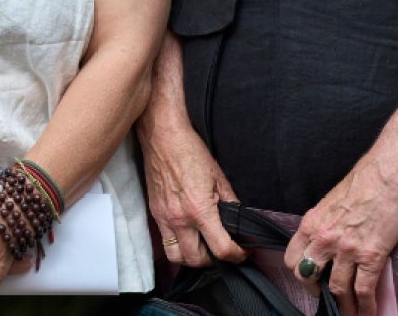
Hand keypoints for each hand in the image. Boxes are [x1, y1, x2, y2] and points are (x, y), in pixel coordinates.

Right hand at [140, 113, 246, 265]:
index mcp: (199, 210)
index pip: (221, 249)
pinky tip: (189, 234)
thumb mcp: (219, 177)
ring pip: (177, 257)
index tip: (243, 251)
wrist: (162, 136)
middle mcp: (179, 219)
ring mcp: (164, 217)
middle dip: (215, 260)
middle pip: (197, 260)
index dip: (237, 255)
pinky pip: (165, 241)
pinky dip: (179, 245)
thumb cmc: (191, 152)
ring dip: (192, 258)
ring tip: (204, 247)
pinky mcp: (155, 213)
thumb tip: (239, 222)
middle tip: (224, 250)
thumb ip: (230, 203)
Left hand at [284, 155, 397, 315]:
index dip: (300, 274)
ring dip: (342, 306)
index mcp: (311, 224)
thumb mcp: (330, 203)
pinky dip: (365, 307)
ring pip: (336, 289)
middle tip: (328, 299)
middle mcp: (324, 239)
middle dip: (317, 292)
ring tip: (348, 315)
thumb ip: (323, 225)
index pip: (293, 258)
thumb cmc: (362, 184)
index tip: (310, 280)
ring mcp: (346, 249)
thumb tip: (323, 244)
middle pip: (308, 277)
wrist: (388, 177)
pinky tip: (367, 313)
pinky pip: (363, 290)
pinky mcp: (371, 256)